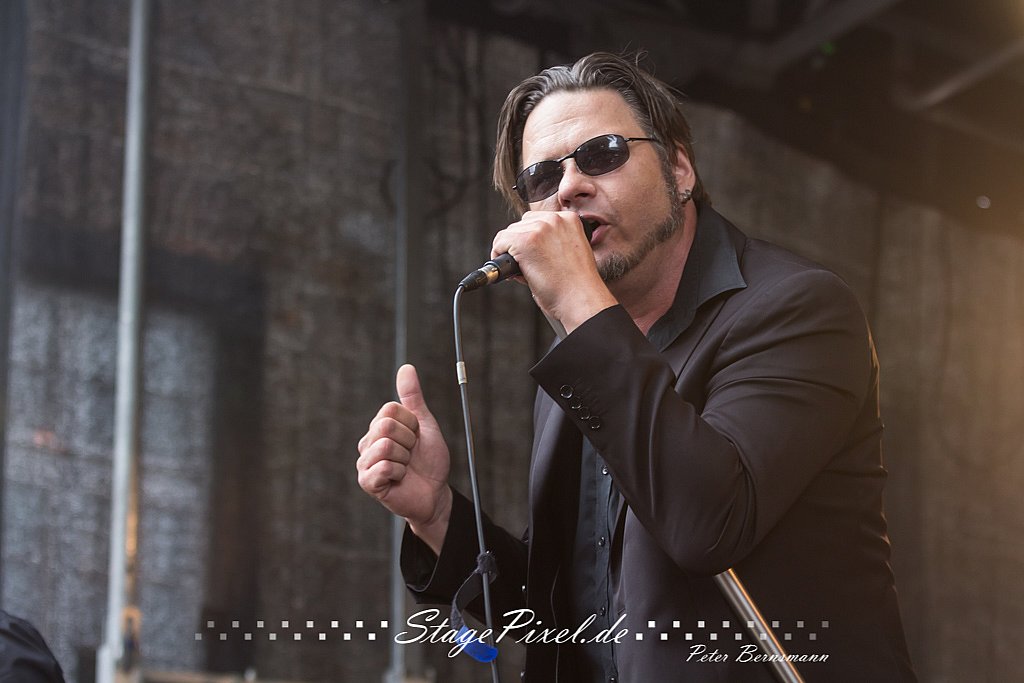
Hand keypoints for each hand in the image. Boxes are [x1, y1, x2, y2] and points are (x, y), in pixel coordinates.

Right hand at [356, 364, 451, 553]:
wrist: (435, 493)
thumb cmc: (429, 460)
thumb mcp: (425, 424)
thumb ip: (413, 397)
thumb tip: (406, 367)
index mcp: (379, 426)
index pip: (391, 409)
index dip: (412, 423)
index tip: (416, 437)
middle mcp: (367, 442)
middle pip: (386, 426)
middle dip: (409, 441)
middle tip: (411, 454)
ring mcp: (364, 462)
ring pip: (386, 446)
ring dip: (405, 458)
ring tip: (406, 467)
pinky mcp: (367, 482)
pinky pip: (383, 467)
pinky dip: (399, 473)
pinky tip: (399, 479)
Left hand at [491, 210, 615, 332]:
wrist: (581, 300)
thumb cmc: (578, 286)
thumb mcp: (570, 253)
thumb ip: (552, 243)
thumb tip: (528, 249)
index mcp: (570, 220)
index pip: (538, 220)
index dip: (530, 238)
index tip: (529, 254)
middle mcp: (555, 220)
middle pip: (522, 224)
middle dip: (518, 244)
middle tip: (524, 265)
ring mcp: (540, 229)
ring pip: (509, 233)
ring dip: (510, 251)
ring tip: (522, 270)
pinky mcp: (525, 241)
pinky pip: (500, 242)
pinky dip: (499, 256)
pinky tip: (511, 270)